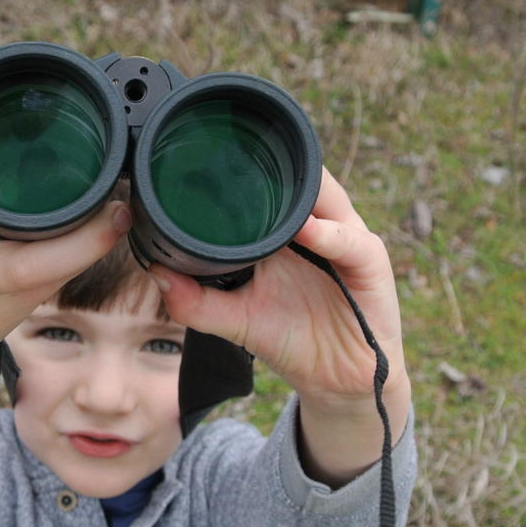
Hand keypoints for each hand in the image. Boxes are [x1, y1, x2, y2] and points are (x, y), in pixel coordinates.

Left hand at [150, 168, 406, 409]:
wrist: (335, 380)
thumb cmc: (291, 337)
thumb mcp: (237, 320)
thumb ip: (196, 301)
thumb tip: (155, 274)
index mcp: (286, 230)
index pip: (271, 183)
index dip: (247, 165)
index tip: (210, 150)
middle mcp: (317, 225)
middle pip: (300, 179)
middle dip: (278, 163)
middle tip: (241, 147)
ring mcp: (346, 239)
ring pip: (328, 198)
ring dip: (304, 189)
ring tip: (275, 181)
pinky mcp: (370, 263)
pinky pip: (351, 242)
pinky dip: (330, 234)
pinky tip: (308, 231)